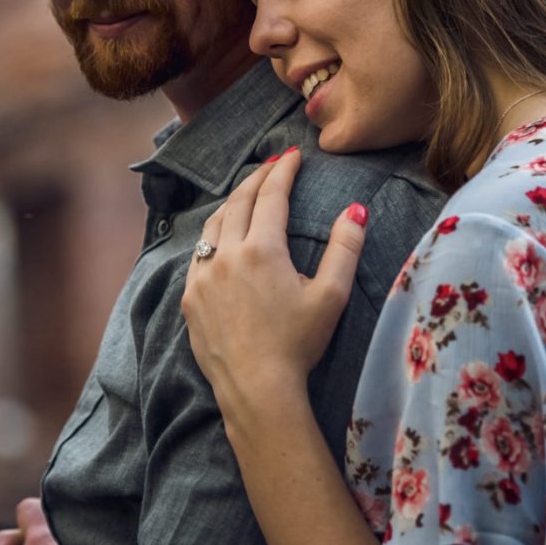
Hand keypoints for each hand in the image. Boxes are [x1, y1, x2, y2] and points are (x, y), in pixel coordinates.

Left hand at [181, 148, 368, 422]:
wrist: (257, 389)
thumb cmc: (298, 344)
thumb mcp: (331, 296)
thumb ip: (345, 248)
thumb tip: (355, 210)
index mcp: (262, 249)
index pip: (271, 195)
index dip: (283, 171)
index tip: (292, 155)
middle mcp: (226, 255)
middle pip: (238, 201)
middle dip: (257, 178)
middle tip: (272, 164)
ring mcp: (202, 277)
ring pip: (214, 224)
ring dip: (233, 203)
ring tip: (248, 194)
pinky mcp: (190, 298)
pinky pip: (199, 255)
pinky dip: (215, 236)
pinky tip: (223, 239)